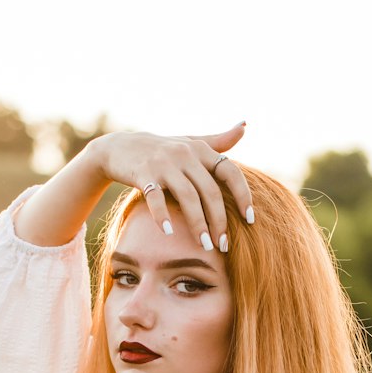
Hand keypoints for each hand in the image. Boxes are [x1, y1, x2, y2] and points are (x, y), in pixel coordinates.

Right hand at [87, 123, 254, 250]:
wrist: (121, 147)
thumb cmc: (162, 150)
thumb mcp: (190, 142)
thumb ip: (218, 140)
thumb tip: (245, 126)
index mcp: (201, 149)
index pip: (230, 172)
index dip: (243, 195)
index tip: (250, 219)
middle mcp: (185, 154)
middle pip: (210, 191)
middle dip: (219, 221)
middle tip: (223, 246)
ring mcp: (164, 163)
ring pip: (188, 197)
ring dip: (198, 224)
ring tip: (204, 246)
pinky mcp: (143, 174)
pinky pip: (155, 197)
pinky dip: (162, 215)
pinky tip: (168, 232)